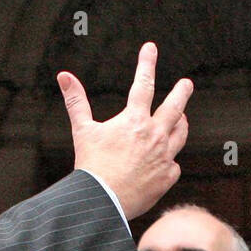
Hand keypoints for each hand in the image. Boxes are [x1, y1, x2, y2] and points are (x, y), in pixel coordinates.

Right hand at [57, 42, 192, 219]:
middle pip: (175, 108)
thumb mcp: (82, 130)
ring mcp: (164, 157)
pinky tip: (165, 162)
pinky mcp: (167, 178)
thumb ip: (76, 101)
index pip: (143, 84)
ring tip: (182, 119)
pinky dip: (169, 161)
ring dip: (181, 124)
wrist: (104, 201)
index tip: (151, 49)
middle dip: (181, 92)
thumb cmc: (92, 166)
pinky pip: (174, 165)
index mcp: (134, 120)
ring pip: (180, 134)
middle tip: (186, 83)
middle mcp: (154, 135)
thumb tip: (64, 76)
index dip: (147, 64)